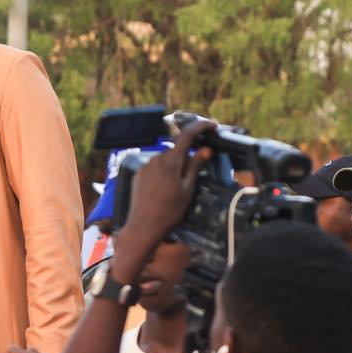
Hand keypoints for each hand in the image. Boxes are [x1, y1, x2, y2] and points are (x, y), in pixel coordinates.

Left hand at [110, 120, 214, 270]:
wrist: (143, 227)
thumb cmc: (170, 211)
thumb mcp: (188, 189)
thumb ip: (195, 166)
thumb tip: (206, 149)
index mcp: (171, 161)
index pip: (187, 135)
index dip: (201, 127)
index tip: (212, 125)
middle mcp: (156, 158)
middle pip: (177, 148)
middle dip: (189, 153)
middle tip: (200, 164)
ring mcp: (146, 166)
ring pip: (167, 158)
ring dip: (177, 164)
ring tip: (182, 184)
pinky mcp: (140, 174)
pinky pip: (156, 166)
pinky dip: (166, 171)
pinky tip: (168, 187)